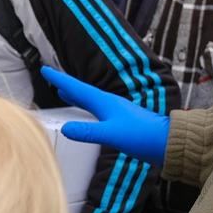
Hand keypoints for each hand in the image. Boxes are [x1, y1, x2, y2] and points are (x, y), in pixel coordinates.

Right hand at [40, 66, 169, 163]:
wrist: (167, 143)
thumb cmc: (143, 136)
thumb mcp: (112, 134)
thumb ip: (89, 132)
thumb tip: (65, 129)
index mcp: (105, 102)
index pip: (77, 88)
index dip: (60, 80)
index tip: (45, 69)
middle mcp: (110, 104)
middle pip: (82, 92)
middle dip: (66, 86)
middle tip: (52, 78)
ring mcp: (116, 113)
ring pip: (90, 102)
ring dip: (76, 97)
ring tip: (64, 94)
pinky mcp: (120, 124)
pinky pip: (96, 113)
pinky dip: (86, 110)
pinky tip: (88, 116)